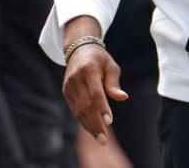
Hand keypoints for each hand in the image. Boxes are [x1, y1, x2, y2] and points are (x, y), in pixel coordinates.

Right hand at [62, 16, 128, 144]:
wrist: (79, 49)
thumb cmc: (100, 59)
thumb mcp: (111, 66)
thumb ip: (114, 83)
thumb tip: (122, 97)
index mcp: (88, 70)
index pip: (95, 92)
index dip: (102, 108)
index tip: (109, 121)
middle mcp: (76, 78)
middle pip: (86, 105)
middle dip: (95, 123)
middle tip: (104, 139)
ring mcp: (69, 86)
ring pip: (79, 110)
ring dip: (89, 125)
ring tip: (100, 138)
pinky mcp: (66, 91)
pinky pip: (75, 109)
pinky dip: (83, 120)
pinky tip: (92, 129)